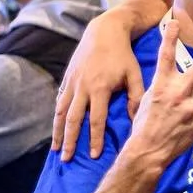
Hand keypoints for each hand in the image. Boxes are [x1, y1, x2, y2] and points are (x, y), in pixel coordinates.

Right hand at [54, 8, 148, 161]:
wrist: (103, 32)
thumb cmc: (123, 55)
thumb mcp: (134, 74)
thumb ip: (135, 97)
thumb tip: (136, 118)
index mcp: (100, 88)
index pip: (96, 120)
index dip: (94, 138)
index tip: (93, 155)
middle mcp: (82, 88)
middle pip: (73, 120)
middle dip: (70, 141)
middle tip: (67, 159)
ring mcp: (72, 84)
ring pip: (61, 113)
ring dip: (58, 133)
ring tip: (57, 150)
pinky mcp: (66, 79)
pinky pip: (59, 101)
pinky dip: (56, 116)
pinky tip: (56, 128)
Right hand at [122, 21, 192, 170]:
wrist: (147, 152)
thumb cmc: (144, 126)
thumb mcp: (147, 101)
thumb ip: (168, 89)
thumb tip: (187, 87)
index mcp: (160, 86)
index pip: (165, 57)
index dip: (170, 38)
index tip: (174, 22)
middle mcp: (177, 93)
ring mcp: (191, 106)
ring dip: (188, 104)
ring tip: (174, 118)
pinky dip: (191, 118)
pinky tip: (180, 127)